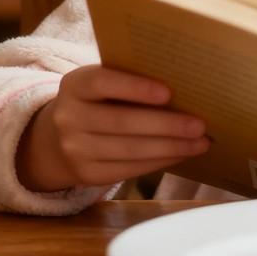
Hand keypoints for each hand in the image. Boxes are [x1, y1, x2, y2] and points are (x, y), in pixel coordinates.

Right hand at [16, 65, 209, 191]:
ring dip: (170, 148)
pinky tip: (181, 155)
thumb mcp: (101, 84)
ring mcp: (75, 150)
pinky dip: (159, 162)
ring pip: (129, 150)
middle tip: (200, 125)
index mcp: (75, 85)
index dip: (135, 87)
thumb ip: (129, 80)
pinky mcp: (87, 175)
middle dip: (166, 125)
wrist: (56, 139)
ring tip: (200, 142)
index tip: (168, 92)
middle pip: (122, 122)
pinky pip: (128, 169)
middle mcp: (68, 118)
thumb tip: (185, 86)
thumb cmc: (98, 101)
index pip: (103, 82)